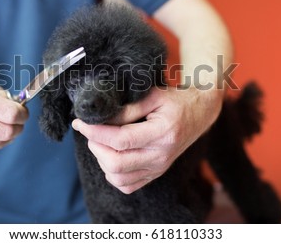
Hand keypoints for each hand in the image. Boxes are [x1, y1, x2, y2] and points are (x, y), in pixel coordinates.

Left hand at [72, 86, 222, 193]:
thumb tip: (100, 119)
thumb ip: (127, 109)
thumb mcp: (153, 95)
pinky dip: (112, 173)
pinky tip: (112, 155)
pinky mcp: (155, 174)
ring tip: (101, 141)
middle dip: (96, 146)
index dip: (96, 132)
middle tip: (91, 130)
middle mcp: (161, 156)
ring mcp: (159, 168)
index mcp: (163, 133)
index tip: (81, 122)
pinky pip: (127, 185)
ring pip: (119, 178)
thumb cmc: (176, 101)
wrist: (199, 113)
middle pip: (117, 164)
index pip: (121, 140)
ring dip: (102, 160)